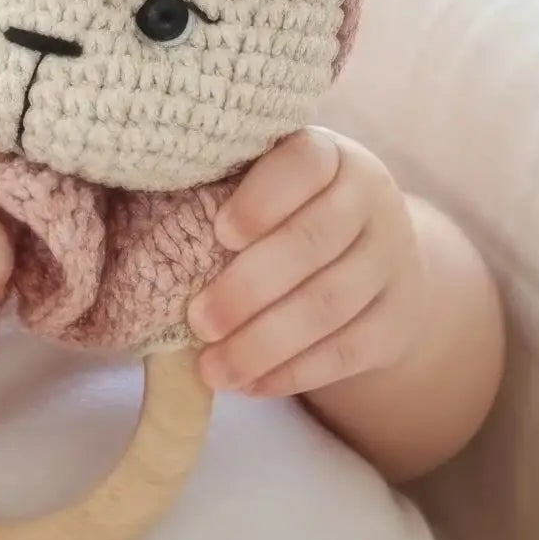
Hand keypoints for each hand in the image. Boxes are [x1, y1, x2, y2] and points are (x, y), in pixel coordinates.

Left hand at [186, 129, 426, 398]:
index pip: (306, 163)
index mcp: (330, 154)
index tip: (220, 232)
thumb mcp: (262, 184)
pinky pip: (348, 352)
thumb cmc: (285, 213)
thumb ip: (221, 190)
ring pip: (330, 305)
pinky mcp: (398, 321)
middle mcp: (372, 200)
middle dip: (249, 288)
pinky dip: (294, 373)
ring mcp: (393, 261)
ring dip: (265, 343)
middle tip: (198, 321)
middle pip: (314, 242)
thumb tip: (140, 223)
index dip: (264, 197)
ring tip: (213, 369)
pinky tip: (250, 385)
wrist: (375, 256)